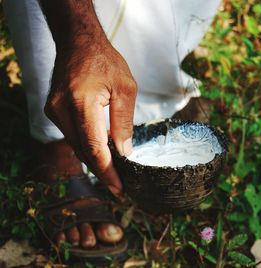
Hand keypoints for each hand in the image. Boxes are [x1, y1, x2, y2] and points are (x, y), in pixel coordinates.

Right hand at [44, 38, 136, 196]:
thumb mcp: (125, 88)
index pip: (94, 147)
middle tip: (119, 188)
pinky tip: (101, 153)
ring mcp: (53, 111)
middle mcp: (61, 110)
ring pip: (76, 146)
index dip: (107, 171)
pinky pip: (71, 136)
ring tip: (114, 174)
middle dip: (102, 172)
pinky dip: (86, 147)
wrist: (78, 43)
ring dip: (94, 161)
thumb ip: (123, 121)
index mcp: (81, 103)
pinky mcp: (52, 111)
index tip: (119, 189)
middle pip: (82, 151)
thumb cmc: (105, 61)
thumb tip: (124, 152)